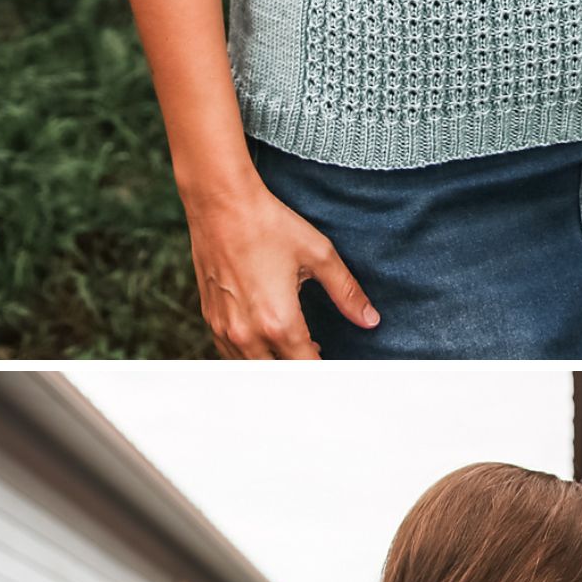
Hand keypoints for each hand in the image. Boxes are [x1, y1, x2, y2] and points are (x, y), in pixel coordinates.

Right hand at [185, 183, 380, 358]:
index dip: (325, 371)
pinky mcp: (211, 319)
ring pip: (252, 370)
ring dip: (275, 366)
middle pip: (278, 376)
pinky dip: (250, 356)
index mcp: (279, 322)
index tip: (336, 368)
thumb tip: (370, 319)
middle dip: (300, 370)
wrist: (221, 205)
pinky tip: (267, 340)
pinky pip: (230, 355)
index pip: (307, 368)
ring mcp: (225, 329)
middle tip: (319, 357)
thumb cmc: (268, 225)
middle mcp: (248, 333)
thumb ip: (346, 292)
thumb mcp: (318, 255)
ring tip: (297, 349)